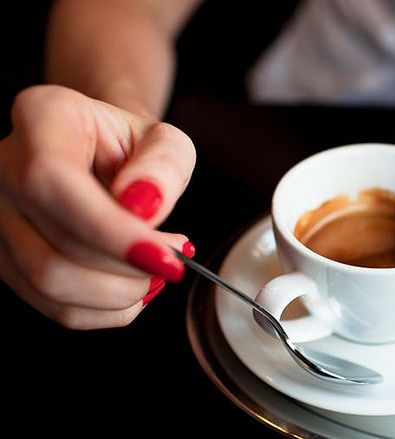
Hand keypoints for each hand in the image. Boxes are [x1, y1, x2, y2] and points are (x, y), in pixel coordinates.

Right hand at [0, 85, 195, 328]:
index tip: (165, 256)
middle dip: (127, 269)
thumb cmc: (133, 146)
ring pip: (48, 284)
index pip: (51, 180)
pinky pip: (55, 306)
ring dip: (120, 292)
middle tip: (173, 259)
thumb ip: (165, 166)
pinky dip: (108, 308)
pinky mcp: (4, 260)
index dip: (109, 230)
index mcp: (40, 118)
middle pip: (52, 247)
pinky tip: (132, 282)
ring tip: (155, 267)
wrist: (101, 154)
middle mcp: (1, 168)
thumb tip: (143, 208)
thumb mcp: (166, 141)